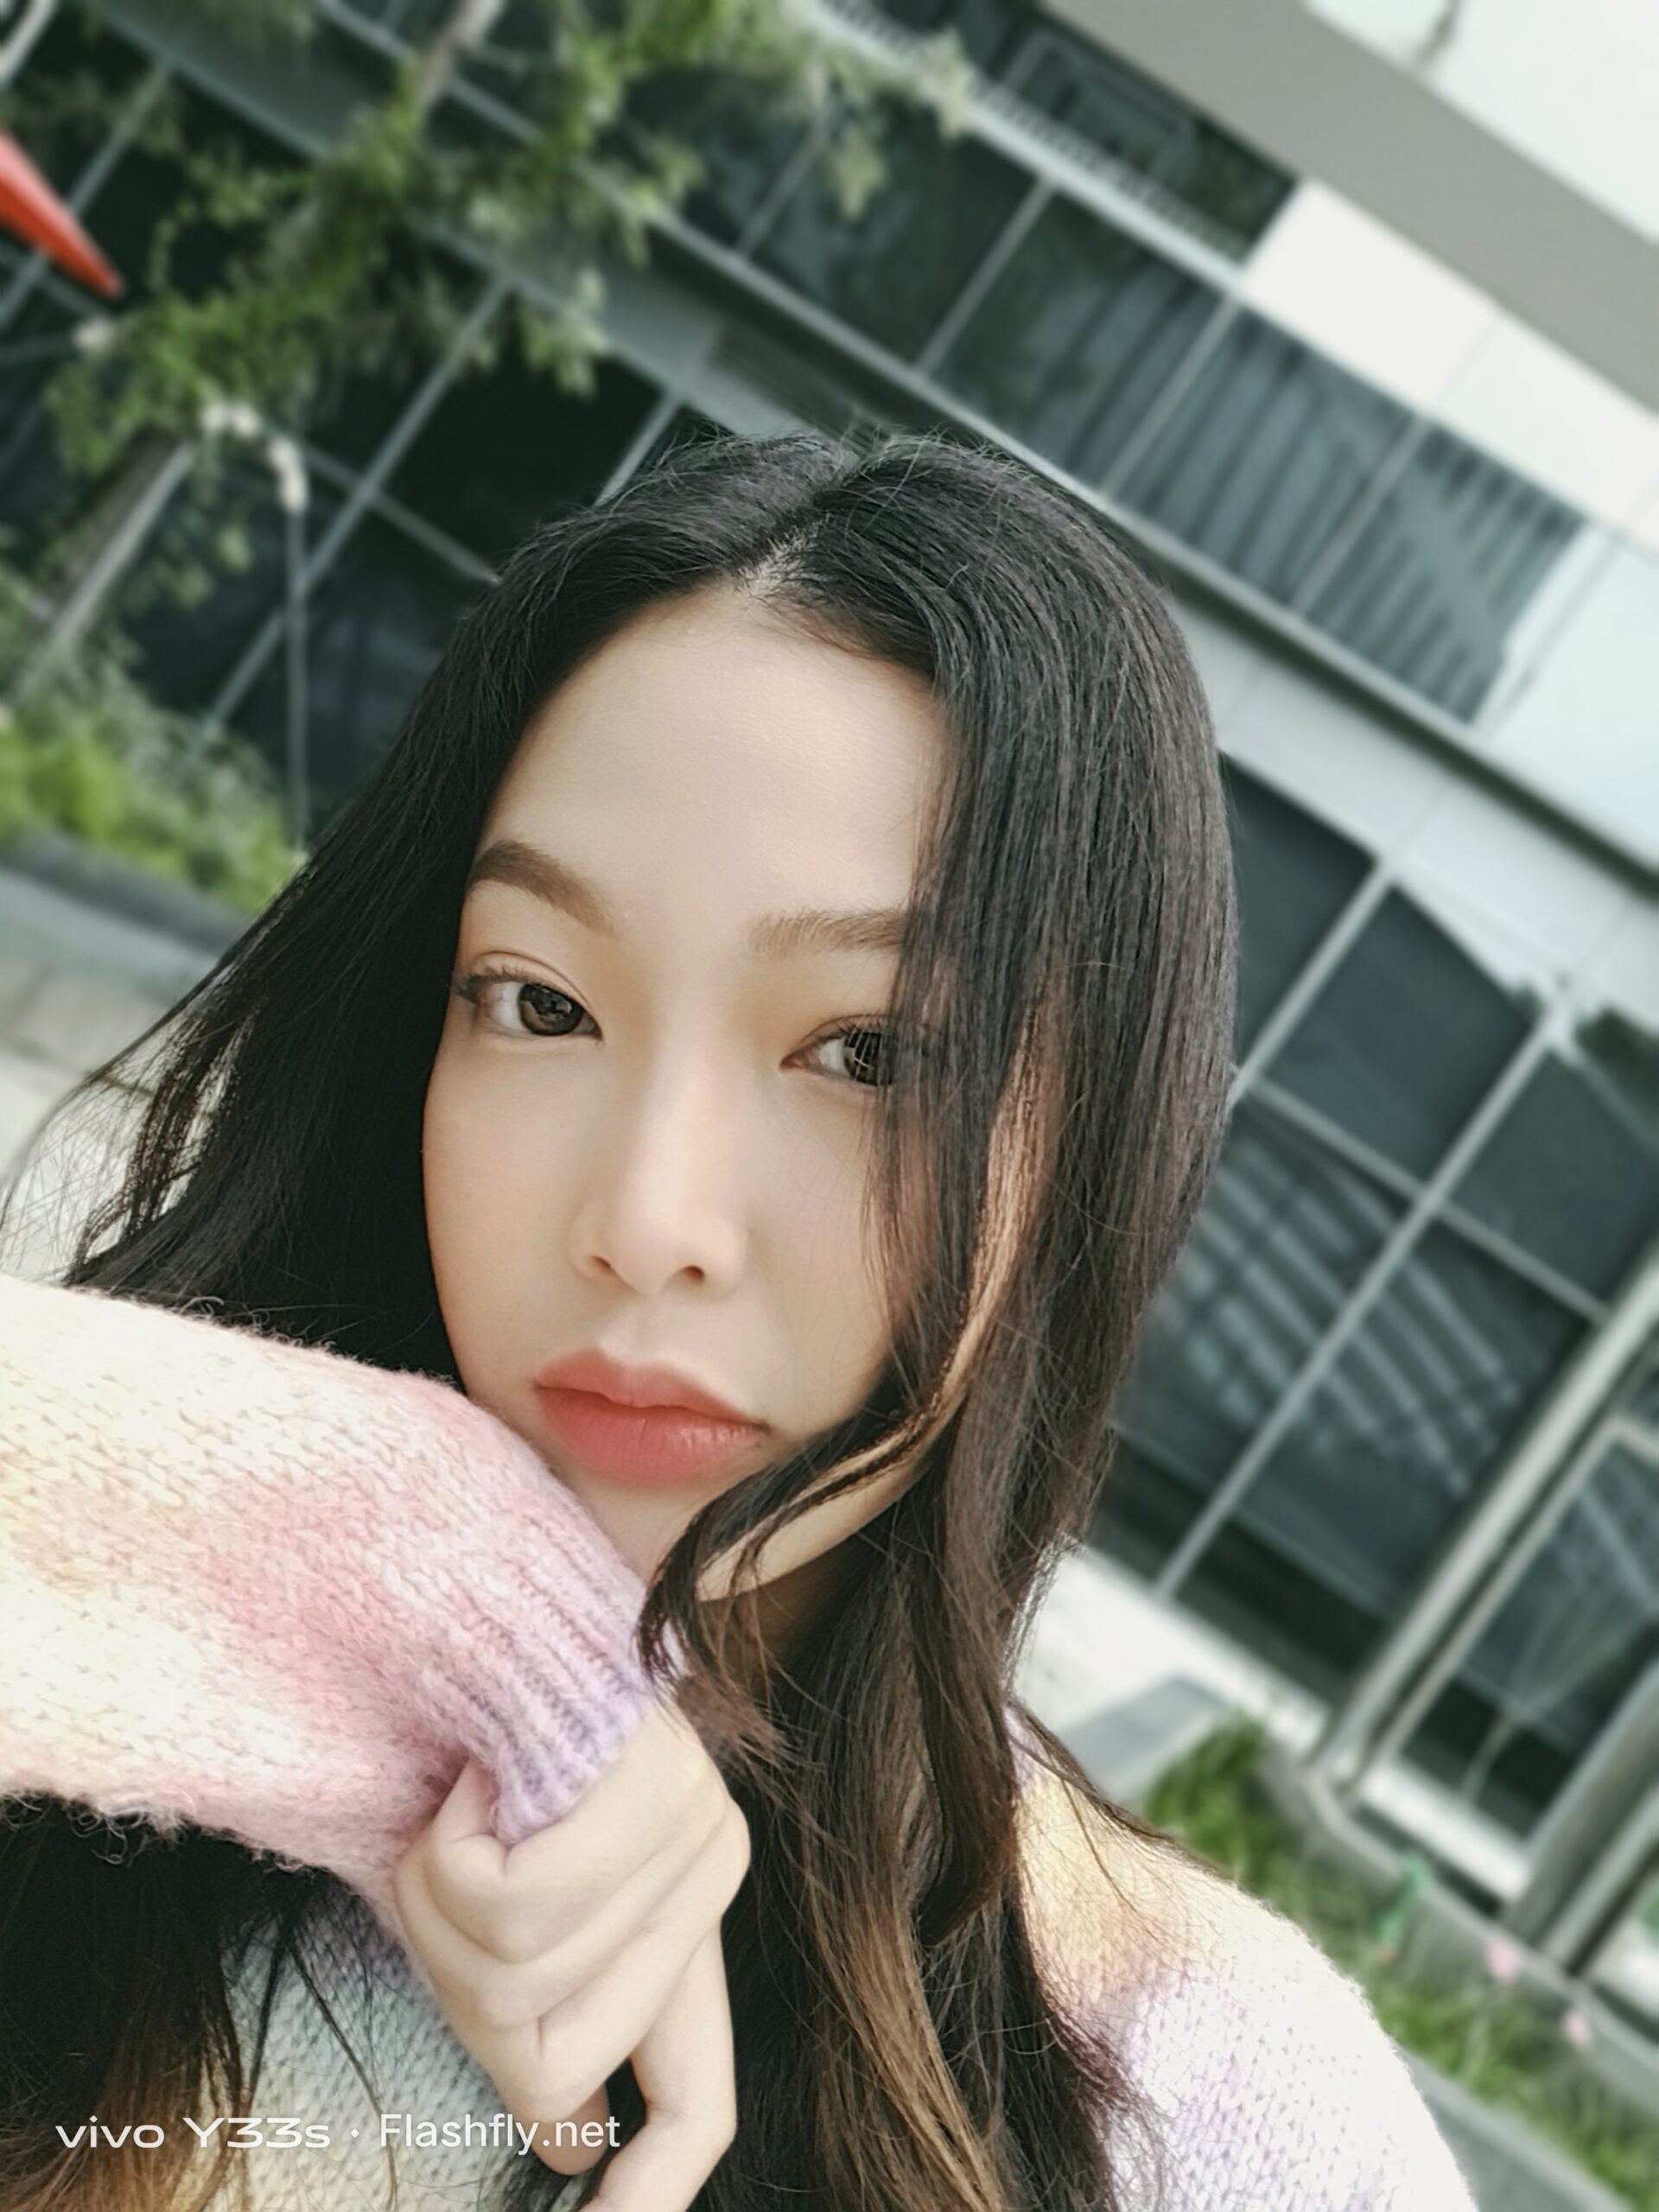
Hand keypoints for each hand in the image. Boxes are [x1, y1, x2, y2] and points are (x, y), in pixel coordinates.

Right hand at [391, 1702, 748, 2209]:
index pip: (696, 2103)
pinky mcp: (654, 1788)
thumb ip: (543, 2000)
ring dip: (439, 1899)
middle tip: (449, 1856)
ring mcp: (692, 1831)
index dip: (648, 2194)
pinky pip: (508, 1906)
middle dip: (455, 1976)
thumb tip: (571, 2132)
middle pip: (542, 2061)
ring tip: (465, 1798)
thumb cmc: (462, 1740)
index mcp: (675, 1917)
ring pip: (511, 1982)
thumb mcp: (494, 1897)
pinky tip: (477, 1769)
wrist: (462, 1591)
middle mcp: (706, 1877)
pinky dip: (448, 1849)